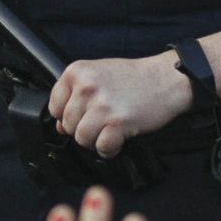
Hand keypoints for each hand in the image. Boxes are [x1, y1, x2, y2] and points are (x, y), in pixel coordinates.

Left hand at [47, 53, 191, 157]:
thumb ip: (75, 96)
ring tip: (109, 131)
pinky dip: (109, 149)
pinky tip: (118, 139)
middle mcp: (87, 86)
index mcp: (77, 72)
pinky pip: (102, 147)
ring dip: (95, 141)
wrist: (166, 78)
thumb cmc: (134, 77)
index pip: (54, 106)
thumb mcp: (98, 75)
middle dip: (82, 129)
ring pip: (81, 138)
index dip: (67, 116)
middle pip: (68, 125)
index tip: (82, 115)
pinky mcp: (118, 122)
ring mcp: (102, 105)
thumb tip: (60, 125)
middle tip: (101, 123)